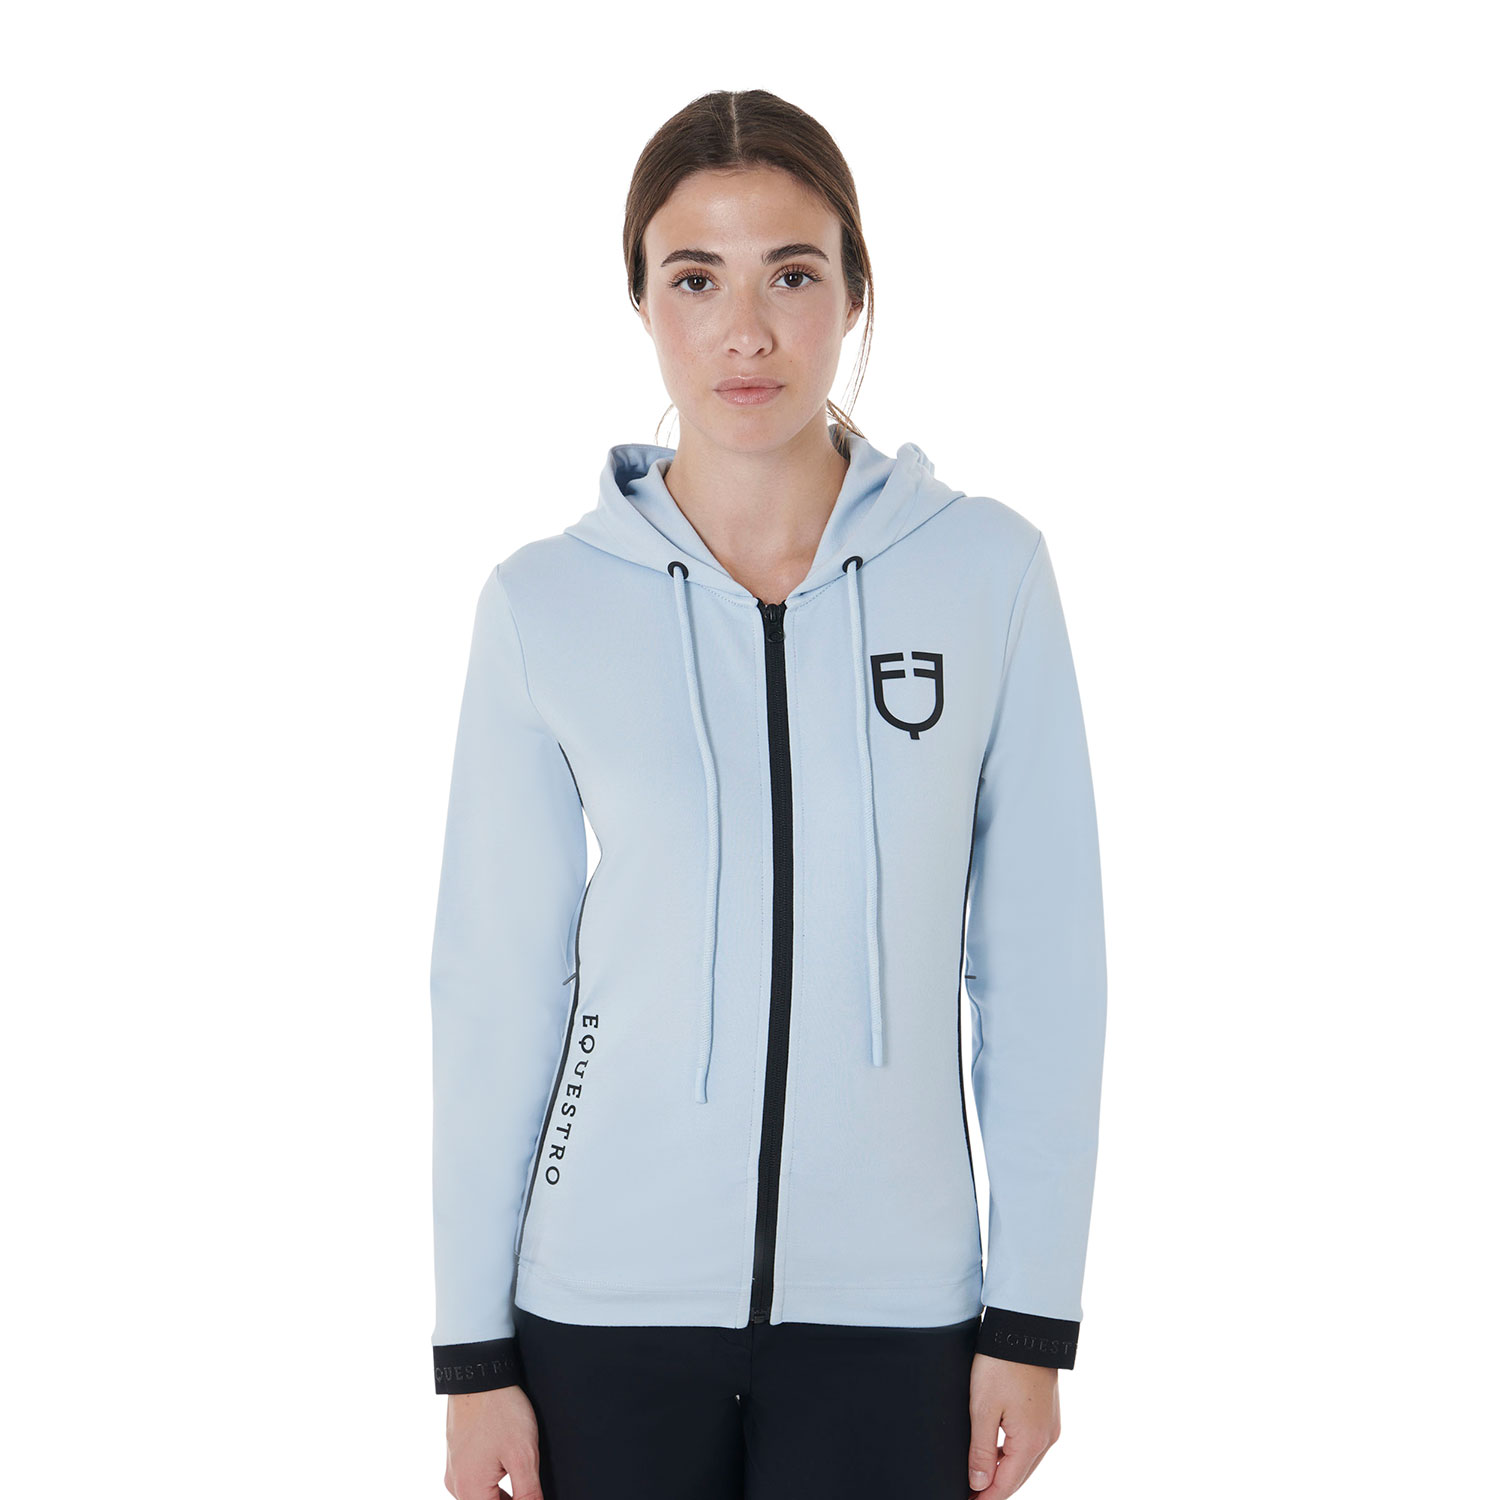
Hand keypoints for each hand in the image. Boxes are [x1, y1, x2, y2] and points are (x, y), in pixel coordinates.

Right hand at [445, 1386, 543, 1499]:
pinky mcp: (457, 1456)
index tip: (533, 1495)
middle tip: (531, 1487)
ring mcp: (454, 1469)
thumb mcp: (523, 1455)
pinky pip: (475, 1479)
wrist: (478, 1373)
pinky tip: (508, 1467)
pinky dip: (493, 1481)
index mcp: (470, 1491)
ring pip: (482, 1495)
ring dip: (504, 1494)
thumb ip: (529, 1493)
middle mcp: (456, 1485)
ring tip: (523, 1476)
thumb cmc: (499, 1409)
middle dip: (512, 1499)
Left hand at [966, 1354, 1061, 1496]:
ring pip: (1026, 1461)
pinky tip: (997, 1449)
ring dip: (1005, 1471)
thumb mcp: (983, 1408)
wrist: (1025, 1329)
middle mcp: (1047, 1438)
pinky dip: (1014, 1453)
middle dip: (995, 1488)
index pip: (1006, 1485)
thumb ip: (982, 1450)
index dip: (986, 1498)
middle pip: (1019, 1476)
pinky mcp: (1049, 1412)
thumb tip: (980, 1484)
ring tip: (979, 1475)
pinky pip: (1031, 1444)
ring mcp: (1050, 1425)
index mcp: (1031, 1442)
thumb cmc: (1001, 1364)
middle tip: (971, 1494)